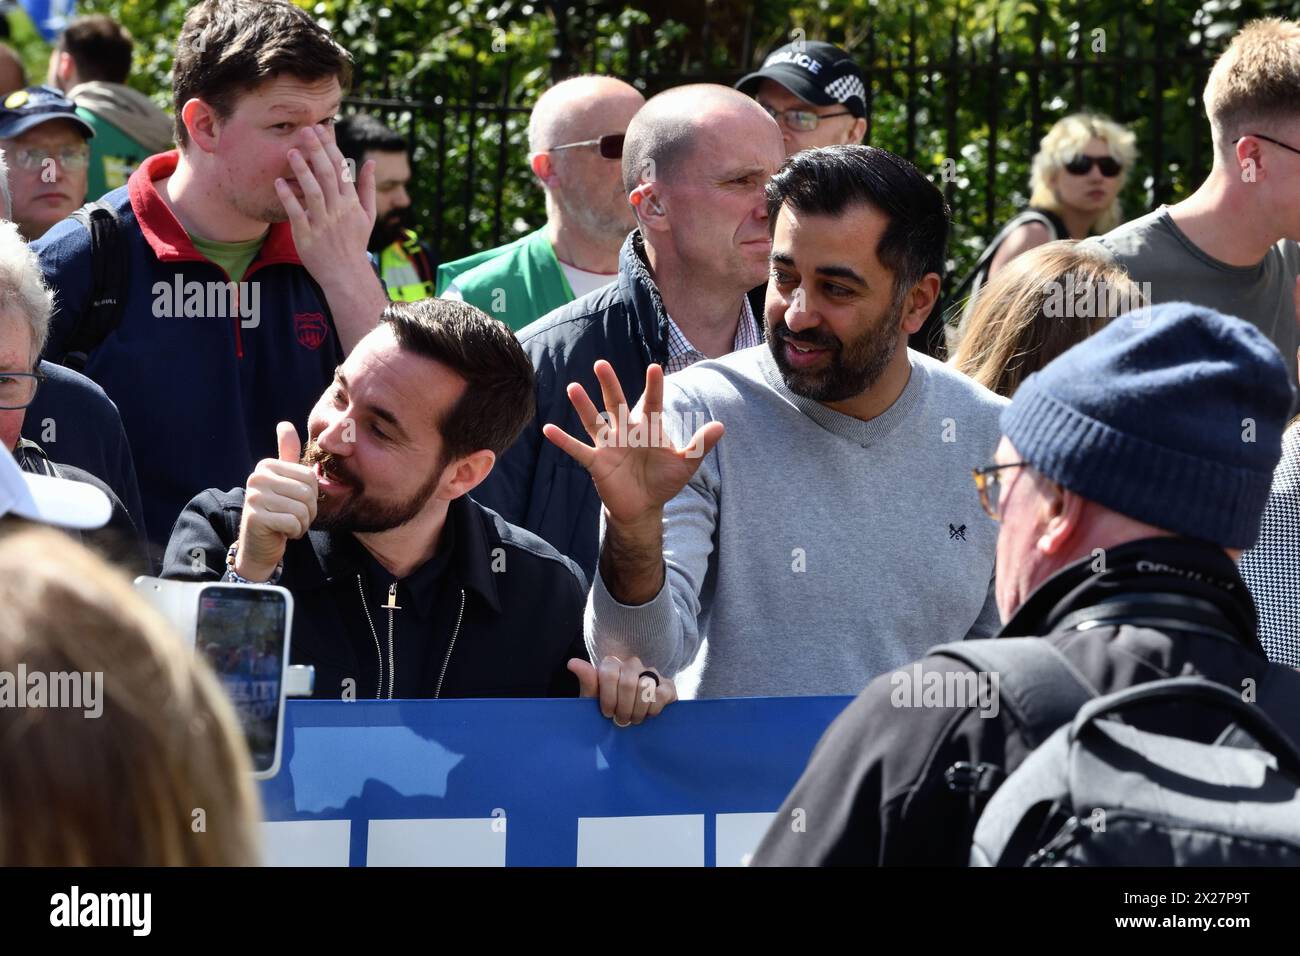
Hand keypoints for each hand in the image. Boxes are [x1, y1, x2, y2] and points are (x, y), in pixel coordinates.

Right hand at [236, 422, 317, 580]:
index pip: (310, 477)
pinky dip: (294, 532)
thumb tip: (285, 424)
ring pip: (301, 509)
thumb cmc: (278, 512)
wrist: (259, 546)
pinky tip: (282, 533)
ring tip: (287, 525)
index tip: (296, 503)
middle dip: (308, 511)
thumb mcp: (284, 481)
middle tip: (293, 517)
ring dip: (301, 523)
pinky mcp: (255, 518)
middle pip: (307, 493)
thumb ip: (286, 455)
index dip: (311, 496)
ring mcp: (254, 497)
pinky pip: (293, 522)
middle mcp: (256, 478)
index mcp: (266, 466)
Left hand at [275, 124, 375, 282]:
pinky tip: (279, 183)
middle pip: (328, 175)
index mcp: (351, 203)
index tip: (321, 129)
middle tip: (305, 130)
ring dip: (302, 171)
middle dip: (317, 151)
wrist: (346, 275)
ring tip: (292, 151)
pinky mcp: (307, 236)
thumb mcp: (368, 215)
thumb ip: (367, 187)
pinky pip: (297, 213)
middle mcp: (338, 210)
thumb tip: (370, 161)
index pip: (342, 169)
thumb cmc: (355, 243)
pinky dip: (288, 198)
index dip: (331, 147)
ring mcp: (323, 223)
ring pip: (313, 192)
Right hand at [542, 360, 723, 526]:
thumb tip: (720, 426)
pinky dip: (563, 441)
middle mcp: (626, 431)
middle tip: (601, 364)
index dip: (654, 387)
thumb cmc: (663, 480)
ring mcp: (609, 445)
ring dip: (583, 406)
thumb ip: (699, 445)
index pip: (652, 403)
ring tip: (573, 388)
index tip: (655, 368)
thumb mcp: (685, 464)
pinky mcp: (596, 462)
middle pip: (616, 403)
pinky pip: (577, 450)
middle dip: (610, 385)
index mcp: (648, 427)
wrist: (644, 506)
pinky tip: (547, 429)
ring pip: (595, 421)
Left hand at [568, 655, 677, 725]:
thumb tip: (572, 663)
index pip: (609, 674)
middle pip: (628, 683)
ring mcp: (651, 672)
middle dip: (623, 708)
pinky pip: (662, 693)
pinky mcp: (667, 684)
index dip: (608, 698)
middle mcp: (632, 664)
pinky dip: (653, 709)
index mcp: (611, 665)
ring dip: (637, 710)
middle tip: (622, 721)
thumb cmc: (609, 709)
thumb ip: (587, 682)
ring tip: (634, 719)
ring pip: (645, 688)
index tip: (607, 713)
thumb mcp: (594, 700)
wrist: (631, 720)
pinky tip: (648, 715)